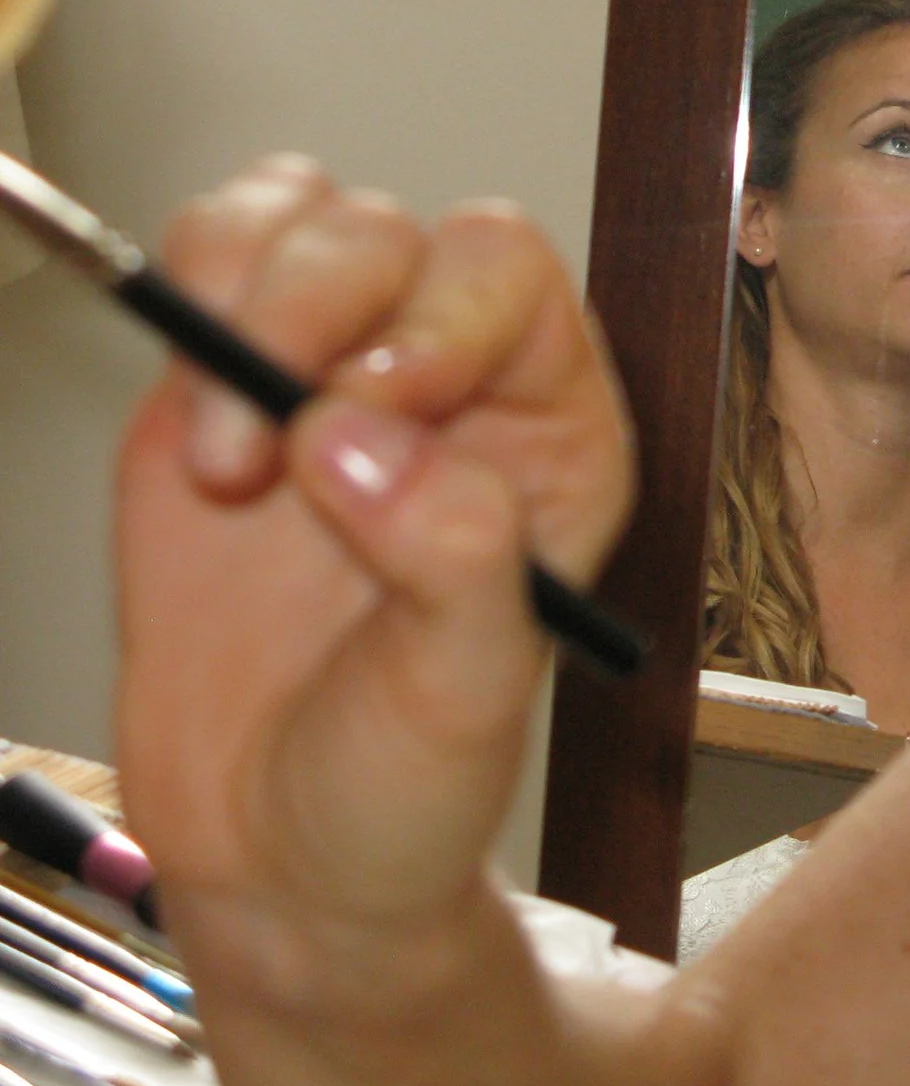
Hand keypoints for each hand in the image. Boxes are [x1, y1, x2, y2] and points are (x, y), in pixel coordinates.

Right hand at [112, 157, 633, 996]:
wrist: (285, 863)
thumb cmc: (409, 790)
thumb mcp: (465, 700)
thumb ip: (448, 559)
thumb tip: (359, 433)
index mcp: (552, 431)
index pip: (511, 281)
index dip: (442, 311)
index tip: (377, 396)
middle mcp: (453, 384)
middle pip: (394, 237)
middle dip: (318, 304)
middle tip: (270, 445)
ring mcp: (330, 377)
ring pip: (297, 222)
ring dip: (242, 300)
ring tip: (225, 461)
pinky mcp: (220, 396)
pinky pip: (206, 270)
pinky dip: (181, 298)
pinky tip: (194, 434)